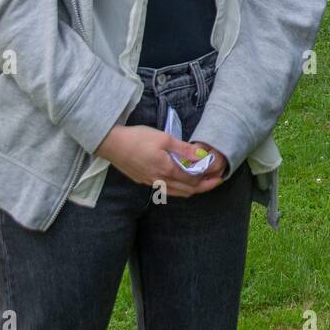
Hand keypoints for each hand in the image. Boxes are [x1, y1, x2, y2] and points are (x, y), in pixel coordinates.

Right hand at [95, 124, 223, 196]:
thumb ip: (184, 149)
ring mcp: (150, 182)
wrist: (111, 143)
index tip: (219, 174)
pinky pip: (166, 189)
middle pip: (187, 190)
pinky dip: (179, 188)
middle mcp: (159, 180)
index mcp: (166, 170)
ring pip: (176, 192)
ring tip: (203, 183)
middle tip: (217, 182)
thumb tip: (202, 156)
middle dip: (204, 187)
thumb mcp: (164, 138)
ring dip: (191, 189)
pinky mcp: (144, 181)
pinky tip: (181, 181)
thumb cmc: (138, 137)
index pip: (192, 180)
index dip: (207, 179)